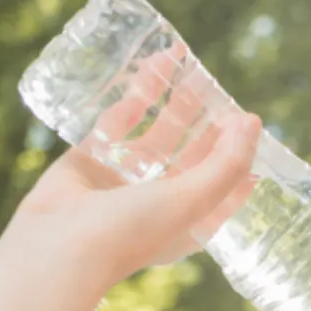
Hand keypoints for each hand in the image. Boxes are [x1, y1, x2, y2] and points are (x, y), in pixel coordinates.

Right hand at [0, 46, 262, 289]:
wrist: (58, 246)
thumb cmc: (132, 231)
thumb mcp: (194, 199)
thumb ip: (228, 163)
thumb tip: (253, 122)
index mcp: (189, 221)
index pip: (225, 185)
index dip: (239, 156)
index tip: (249, 121)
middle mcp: (159, 202)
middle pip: (191, 153)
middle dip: (205, 121)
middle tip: (216, 85)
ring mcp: (123, 181)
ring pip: (155, 132)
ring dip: (171, 101)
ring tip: (185, 65)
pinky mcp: (90, 160)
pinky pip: (116, 122)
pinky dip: (133, 98)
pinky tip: (151, 69)